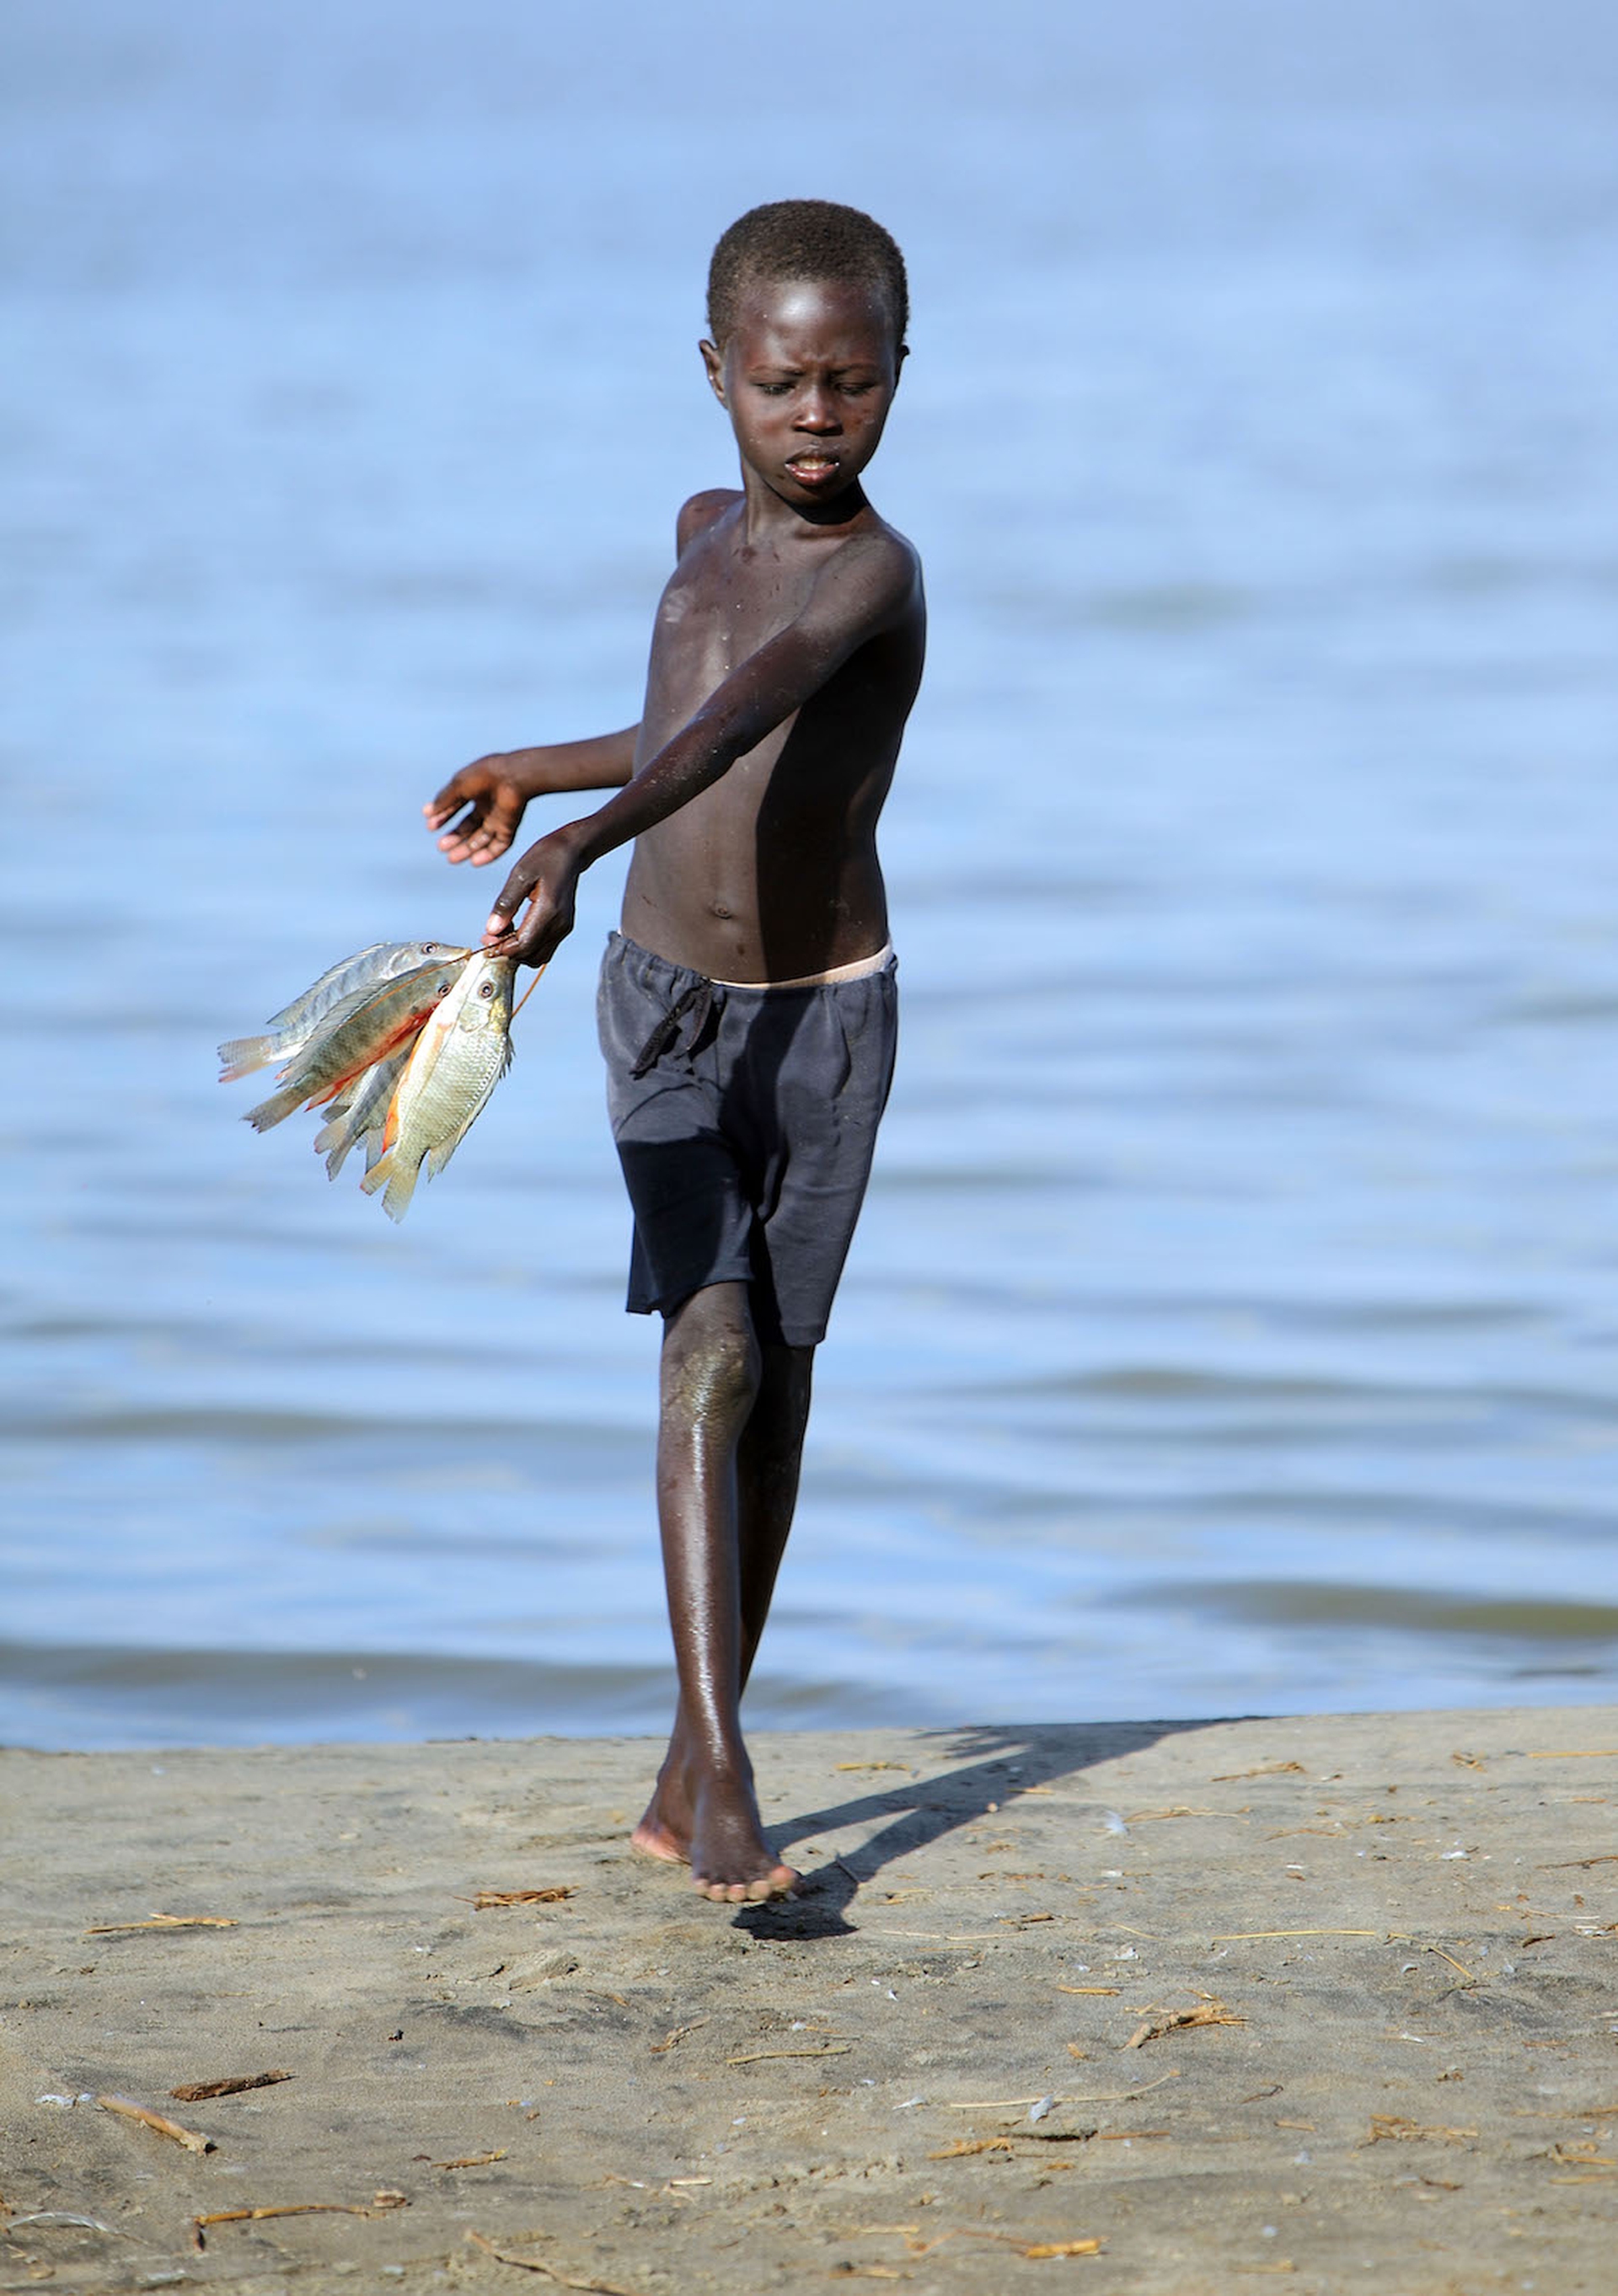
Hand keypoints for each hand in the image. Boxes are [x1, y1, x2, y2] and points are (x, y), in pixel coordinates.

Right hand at [424, 755, 529, 864]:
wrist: (514, 778)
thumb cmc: (486, 775)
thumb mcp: (458, 786)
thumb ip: (444, 800)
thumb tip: (428, 813)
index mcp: (476, 790)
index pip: (457, 807)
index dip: (443, 817)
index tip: (430, 826)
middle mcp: (488, 805)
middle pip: (469, 827)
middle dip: (455, 838)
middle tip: (441, 847)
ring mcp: (500, 817)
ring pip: (482, 839)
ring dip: (467, 850)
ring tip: (451, 859)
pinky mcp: (510, 828)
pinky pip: (500, 846)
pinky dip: (488, 855)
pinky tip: (474, 862)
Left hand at [483, 827, 583, 967]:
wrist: (570, 853)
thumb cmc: (544, 858)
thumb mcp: (520, 874)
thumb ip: (506, 903)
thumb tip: (491, 930)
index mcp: (549, 911)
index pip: (523, 945)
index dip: (501, 948)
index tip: (485, 937)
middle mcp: (559, 925)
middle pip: (530, 956)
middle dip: (507, 951)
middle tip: (489, 935)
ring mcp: (563, 928)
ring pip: (537, 957)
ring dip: (517, 951)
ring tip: (502, 931)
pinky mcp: (563, 928)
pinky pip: (543, 948)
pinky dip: (526, 946)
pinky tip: (514, 929)